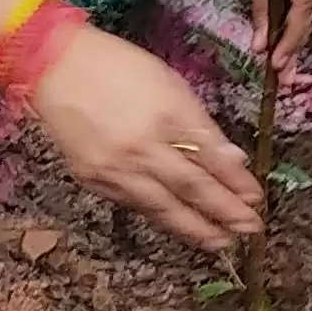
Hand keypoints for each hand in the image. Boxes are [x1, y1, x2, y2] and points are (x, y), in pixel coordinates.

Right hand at [27, 16, 261, 250]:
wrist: (55, 68)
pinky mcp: (94, 180)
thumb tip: (232, 158)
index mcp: (165, 115)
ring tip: (219, 242)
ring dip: (194, 228)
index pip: (209, 158)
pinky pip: (134, 204)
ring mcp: (115, 167)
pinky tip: (176, 224)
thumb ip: (200, 125)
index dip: (235, 181)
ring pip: (162, 206)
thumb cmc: (118, 68)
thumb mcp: (169, 84)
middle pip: (190, 187)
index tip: (256, 199)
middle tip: (249, 231)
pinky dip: (159, 216)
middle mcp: (141, 147)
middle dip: (223, 213)